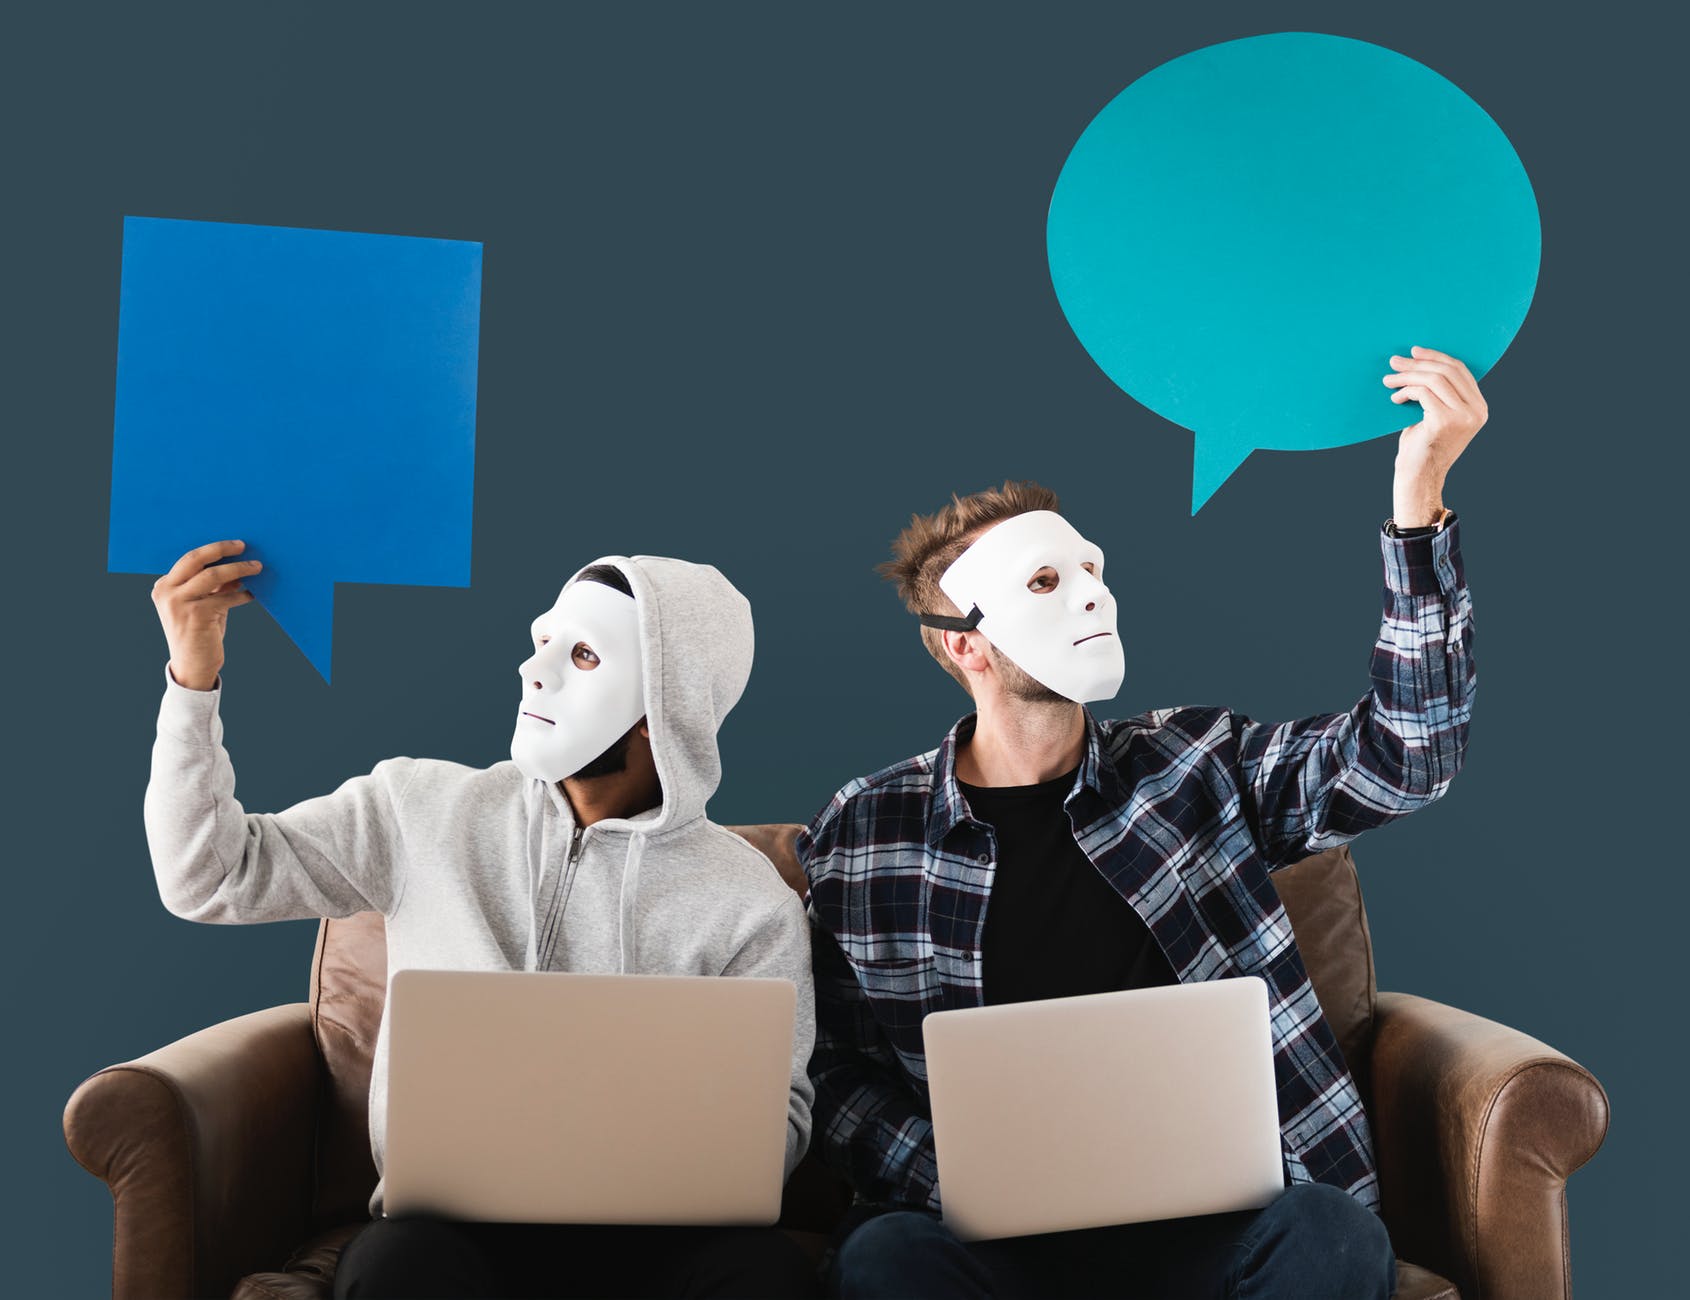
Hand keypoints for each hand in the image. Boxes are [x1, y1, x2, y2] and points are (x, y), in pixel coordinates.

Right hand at [152, 540, 261, 690]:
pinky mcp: (195, 615)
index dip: (213, 550)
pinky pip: (225, 597)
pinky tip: (252, 594)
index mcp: (164, 586)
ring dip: (239, 569)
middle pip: (196, 559)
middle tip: (243, 545)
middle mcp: (166, 592)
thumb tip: (236, 565)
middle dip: (221, 549)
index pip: (189, 559)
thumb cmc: (200, 632)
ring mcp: (178, 603)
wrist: (193, 666)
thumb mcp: (205, 605)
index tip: (235, 544)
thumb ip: (215, 586)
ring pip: (213, 575)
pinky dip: (242, 595)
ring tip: (257, 567)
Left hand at [1382, 346, 1487, 525]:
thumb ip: (1438, 392)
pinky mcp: (1445, 421)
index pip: (1460, 370)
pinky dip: (1405, 391)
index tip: (1414, 352)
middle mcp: (1477, 411)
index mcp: (1479, 407)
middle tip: (1394, 361)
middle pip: (1447, 372)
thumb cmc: (1422, 445)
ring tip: (1388, 380)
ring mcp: (1463, 416)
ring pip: (1433, 380)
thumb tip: (1419, 360)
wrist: (1419, 477)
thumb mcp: (1435, 414)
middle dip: (1418, 363)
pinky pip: (1422, 393)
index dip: (1436, 357)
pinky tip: (1395, 399)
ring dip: (1407, 376)